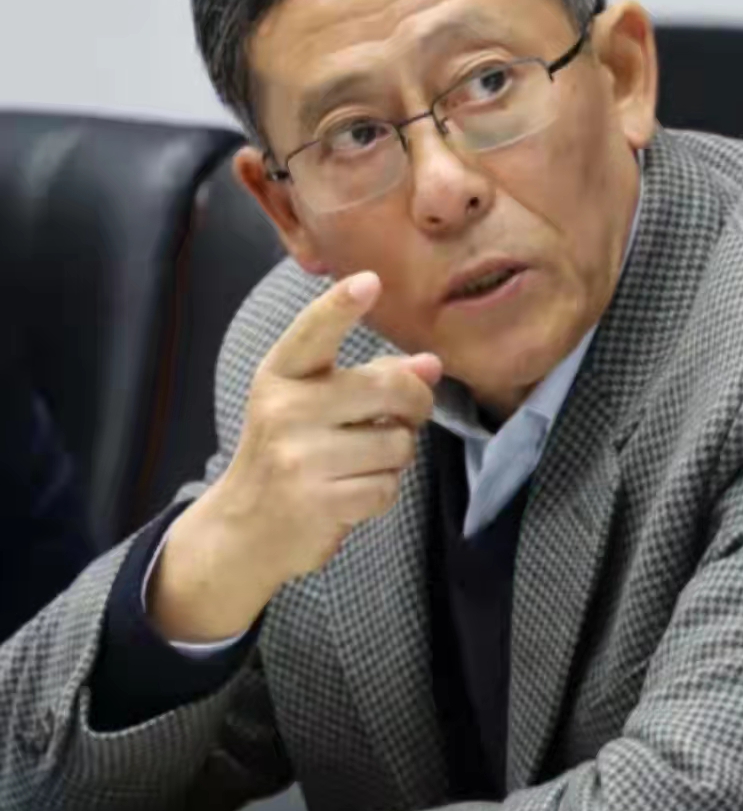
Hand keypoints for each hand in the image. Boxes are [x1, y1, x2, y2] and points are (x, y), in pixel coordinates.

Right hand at [148, 271, 441, 641]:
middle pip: (388, 389)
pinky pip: (387, 487)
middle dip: (415, 403)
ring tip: (362, 461)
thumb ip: (370, 378)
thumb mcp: (311, 404)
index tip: (369, 281)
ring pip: (397, 443)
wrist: (244, 528)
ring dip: (395, 456)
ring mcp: (299, 457)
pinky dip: (381, 491)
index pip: (313, 332)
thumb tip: (430, 365)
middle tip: (409, 414)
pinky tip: (352, 491)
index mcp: (281, 375)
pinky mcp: (318, 501)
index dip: (342, 306)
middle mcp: (285, 410)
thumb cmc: (290, 452)